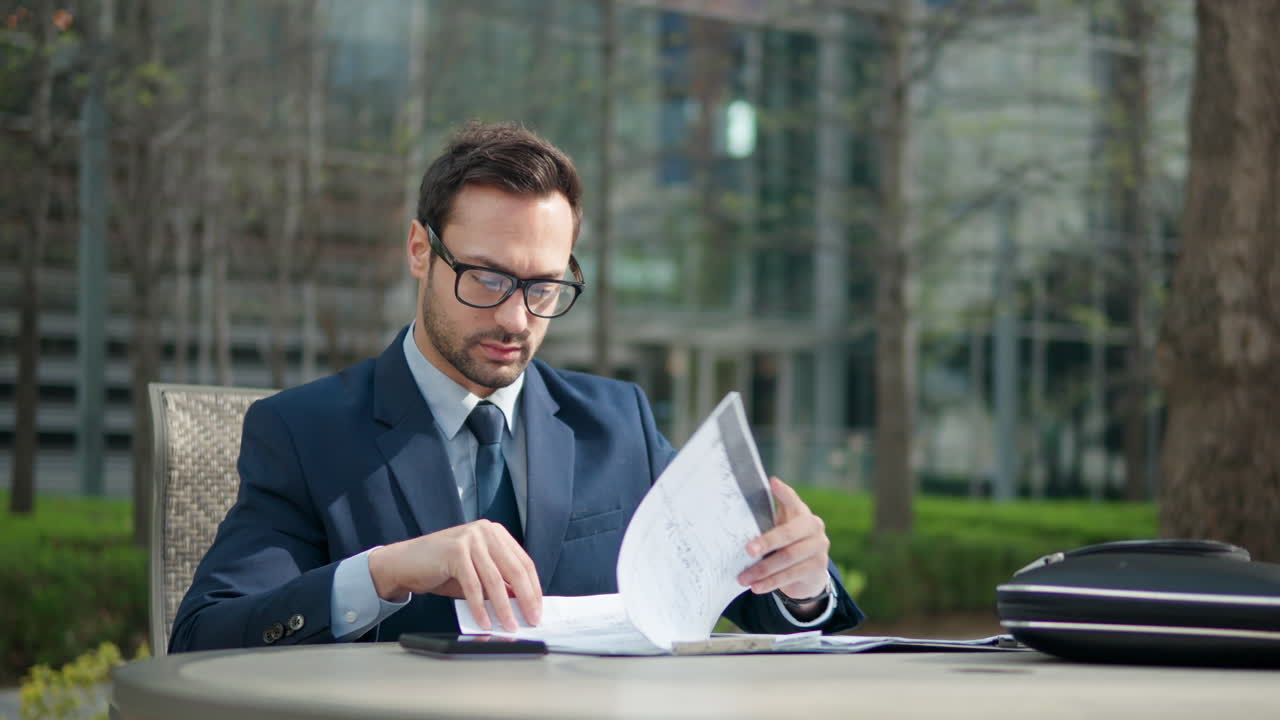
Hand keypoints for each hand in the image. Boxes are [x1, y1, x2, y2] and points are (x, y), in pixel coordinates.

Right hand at [368, 520, 541, 631]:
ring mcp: (470, 538)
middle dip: (526, 599)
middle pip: (515, 570)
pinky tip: (484, 622)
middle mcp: (486, 531)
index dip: (534, 588)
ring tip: (509, 626)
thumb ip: (499, 583)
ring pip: (495, 580)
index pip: (524, 562)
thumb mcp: (477, 574)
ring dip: (503, 608)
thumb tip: (524, 604)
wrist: (404, 563)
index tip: (538, 609)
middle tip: (530, 620)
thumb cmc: (443, 569)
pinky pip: (473, 585)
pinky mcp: (455, 551)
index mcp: (496, 533)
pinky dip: (480, 607)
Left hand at [737, 477, 830, 604]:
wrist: (809, 571)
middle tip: (747, 551)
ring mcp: (819, 549)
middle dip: (766, 543)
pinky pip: (790, 576)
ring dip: (763, 570)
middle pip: (788, 535)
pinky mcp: (817, 569)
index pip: (793, 501)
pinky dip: (771, 583)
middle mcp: (815, 528)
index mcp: (803, 514)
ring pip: (787, 559)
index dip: (784, 494)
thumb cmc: (789, 541)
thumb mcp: (783, 524)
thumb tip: (771, 482)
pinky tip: (756, 587)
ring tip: (743, 578)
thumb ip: (776, 509)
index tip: (773, 483)